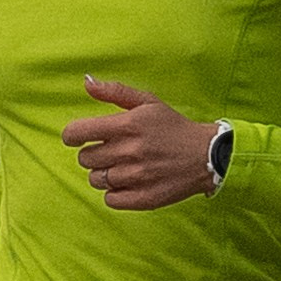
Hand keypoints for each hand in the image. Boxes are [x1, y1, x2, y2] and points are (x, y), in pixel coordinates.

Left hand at [60, 79, 218, 208]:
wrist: (208, 156)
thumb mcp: (148, 102)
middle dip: (93, 154)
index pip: (78, 132)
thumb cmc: (173, 127)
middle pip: (85, 159)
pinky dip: (115, 193)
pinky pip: (110, 200)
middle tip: (112, 151)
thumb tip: (86, 81)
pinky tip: (129, 183)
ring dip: (104, 174)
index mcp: (129, 124)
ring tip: (122, 167)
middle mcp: (131, 151)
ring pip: (96, 180)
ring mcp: (137, 177)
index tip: (76, 138)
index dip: (71, 136)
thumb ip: (115, 92)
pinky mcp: (144, 198)